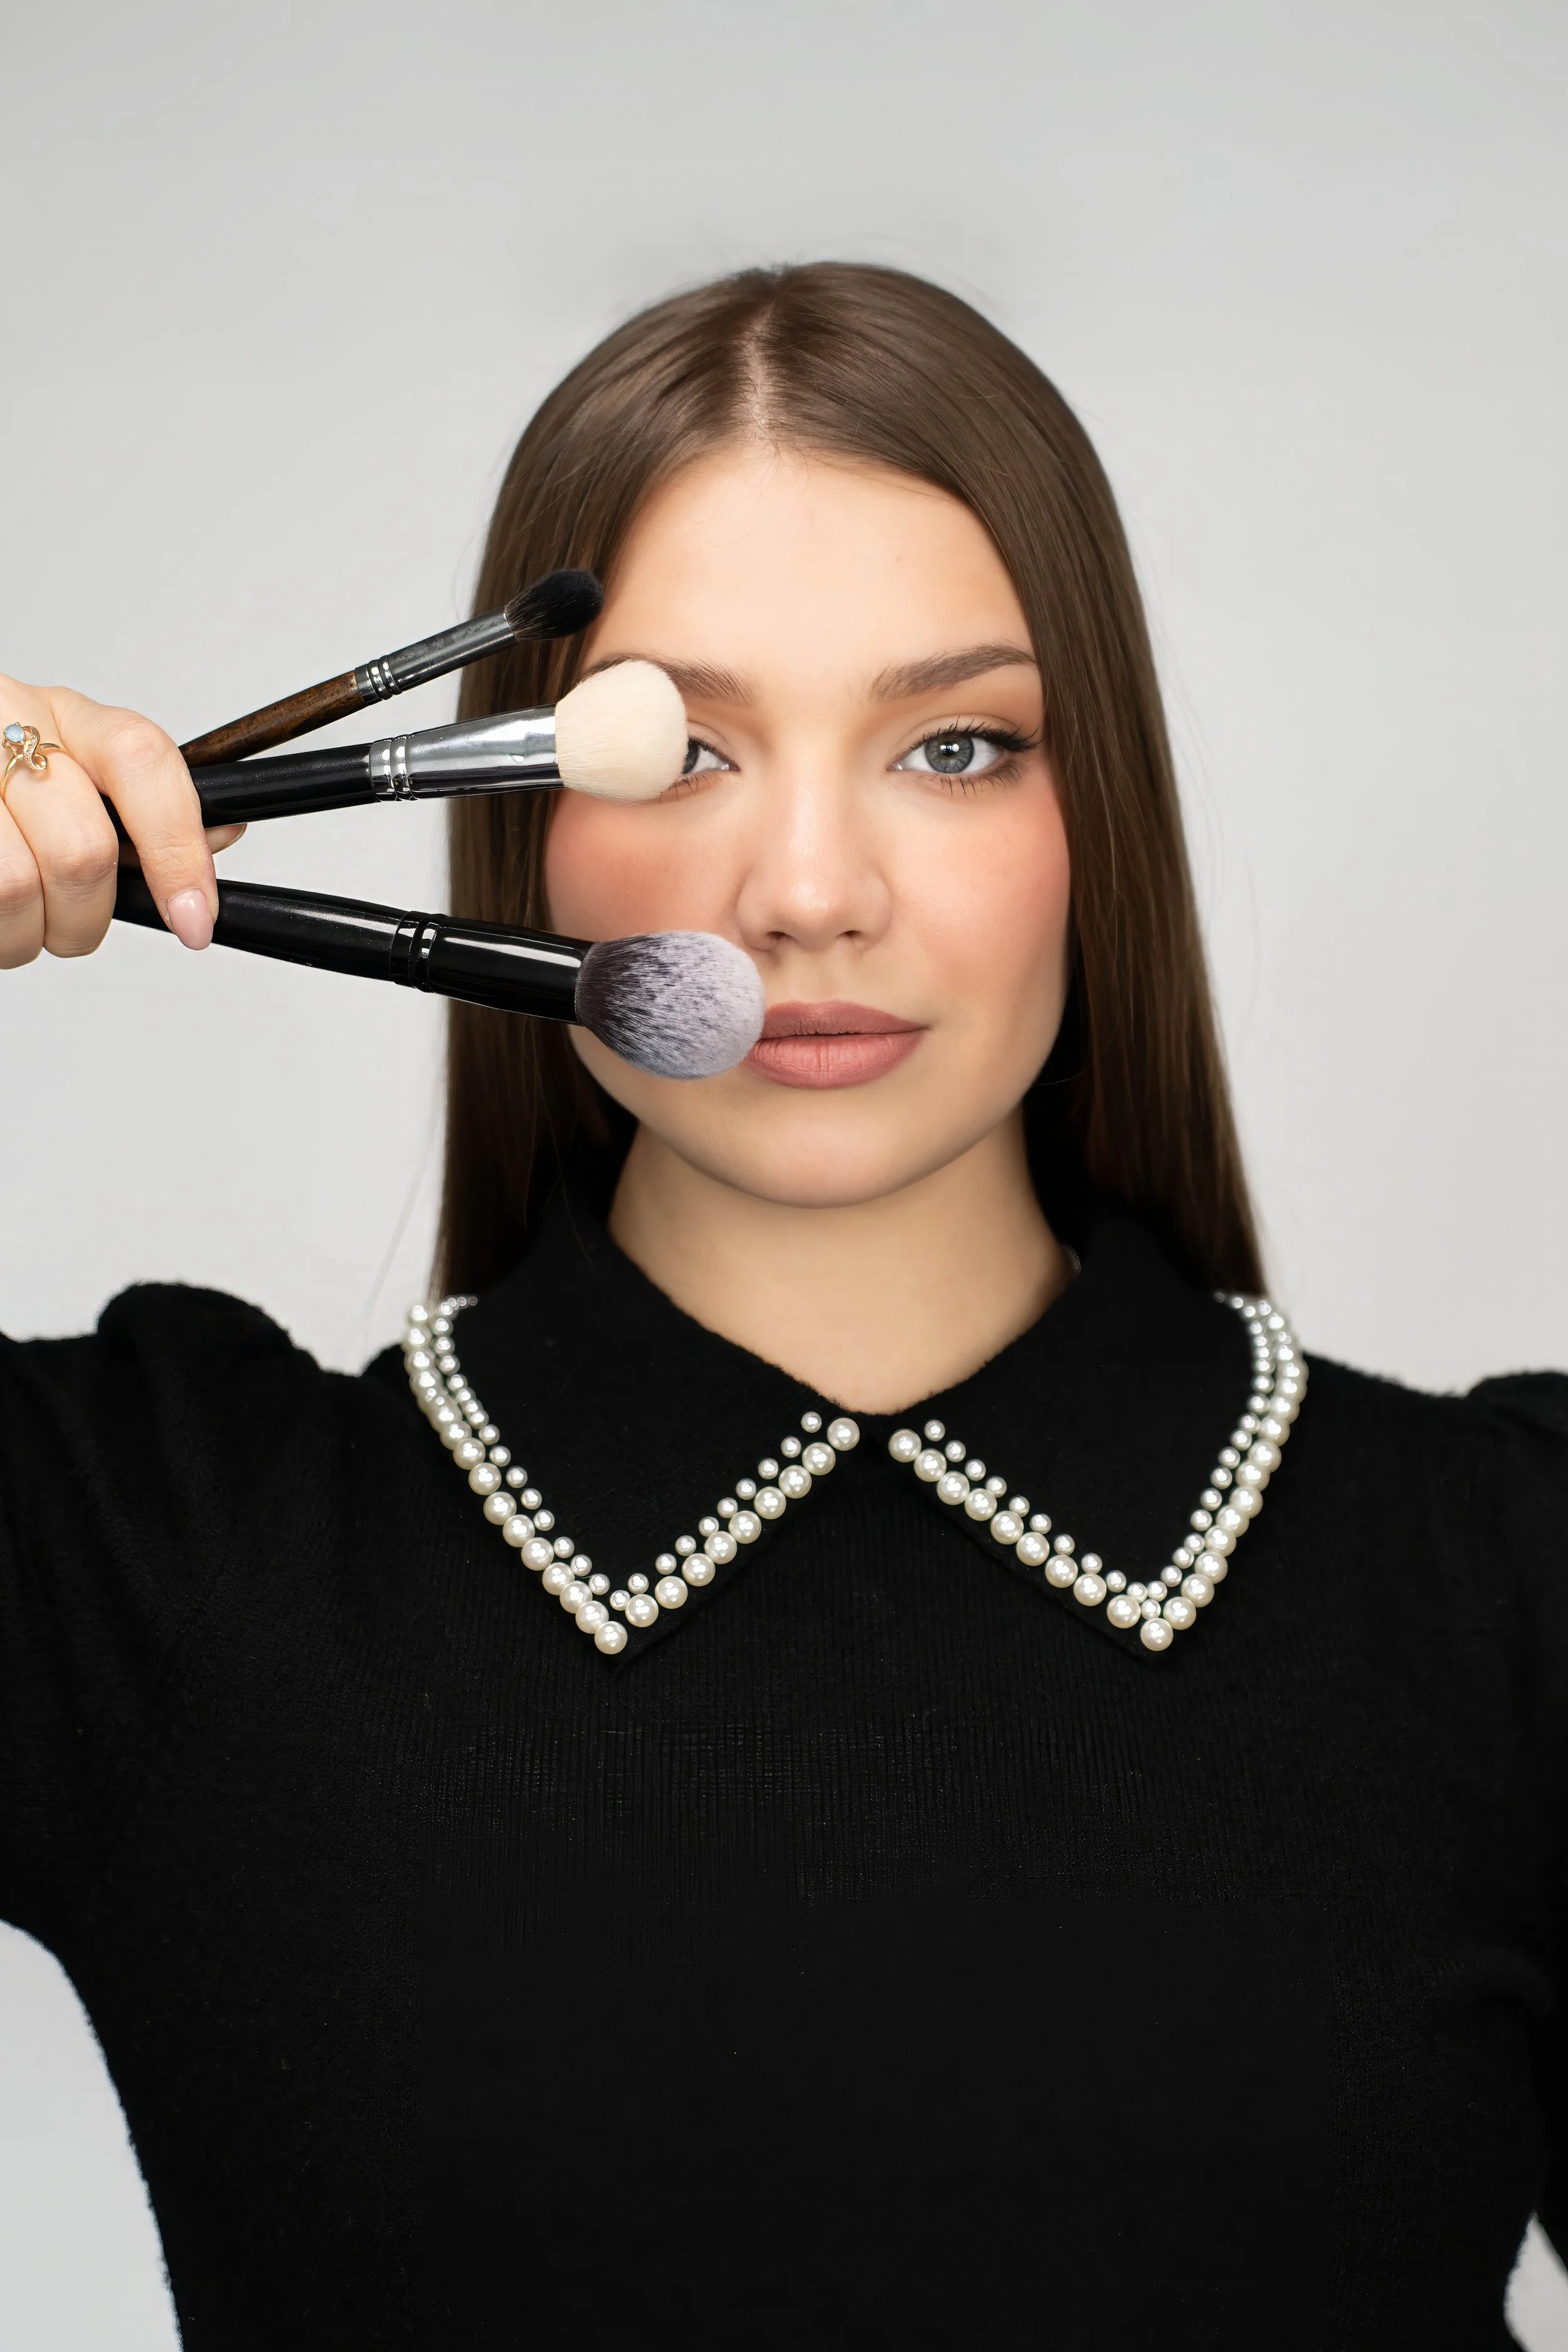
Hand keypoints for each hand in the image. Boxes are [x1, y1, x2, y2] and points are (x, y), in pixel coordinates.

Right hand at [0, 679, 244, 967]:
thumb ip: (147, 807)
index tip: (196, 919)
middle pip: (82, 849)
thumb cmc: (7, 782)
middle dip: (88, 918)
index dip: (178, 850)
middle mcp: (6, 724)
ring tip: (24, 923)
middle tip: (76, 926)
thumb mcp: (77, 774)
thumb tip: (221, 835)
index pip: (141, 761)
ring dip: (31, 932)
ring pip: (16, 887)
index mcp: (64, 715)